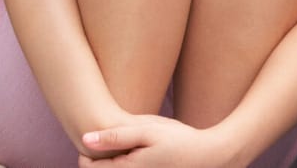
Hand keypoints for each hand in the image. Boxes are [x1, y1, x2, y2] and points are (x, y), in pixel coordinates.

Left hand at [78, 114, 241, 167]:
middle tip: (105, 139)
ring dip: (111, 162)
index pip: (88, 167)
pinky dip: (126, 165)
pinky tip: (137, 153)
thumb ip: (116, 135)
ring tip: (121, 145)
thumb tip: (84, 138)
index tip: (96, 135)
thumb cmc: (181, 140)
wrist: (211, 156)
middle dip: (98, 158)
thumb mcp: (149, 131)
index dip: (86, 151)